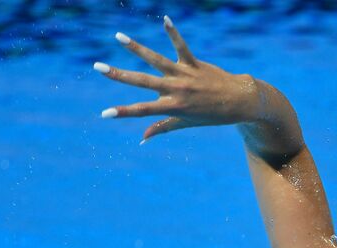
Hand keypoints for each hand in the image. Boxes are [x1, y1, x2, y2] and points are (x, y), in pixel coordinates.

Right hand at [94, 15, 258, 143]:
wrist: (238, 102)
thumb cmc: (211, 115)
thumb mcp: (186, 123)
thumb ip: (162, 127)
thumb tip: (142, 139)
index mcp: (173, 107)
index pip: (142, 110)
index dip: (123, 112)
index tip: (104, 114)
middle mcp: (176, 90)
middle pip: (142, 81)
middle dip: (119, 75)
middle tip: (98, 67)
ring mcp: (185, 75)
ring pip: (156, 60)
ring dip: (136, 48)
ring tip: (118, 36)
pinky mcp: (194, 63)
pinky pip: (182, 46)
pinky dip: (173, 33)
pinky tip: (165, 19)